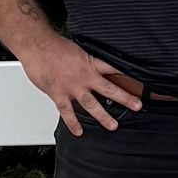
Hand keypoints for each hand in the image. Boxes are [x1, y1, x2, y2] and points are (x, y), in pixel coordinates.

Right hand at [22, 35, 144, 134]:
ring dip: (103, 116)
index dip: (128, 76)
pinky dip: (73, 123)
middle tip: (136, 106)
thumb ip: (85, 62)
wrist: (37, 45)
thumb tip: (90, 69)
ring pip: (91, 104)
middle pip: (109, 89)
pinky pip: (67, 112)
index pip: (114, 70)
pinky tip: (79, 132)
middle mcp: (85, 76)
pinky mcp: (58, 94)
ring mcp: (72, 87)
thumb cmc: (54, 46)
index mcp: (90, 63)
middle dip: (125, 98)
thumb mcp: (77, 50)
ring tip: (113, 125)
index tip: (140, 84)